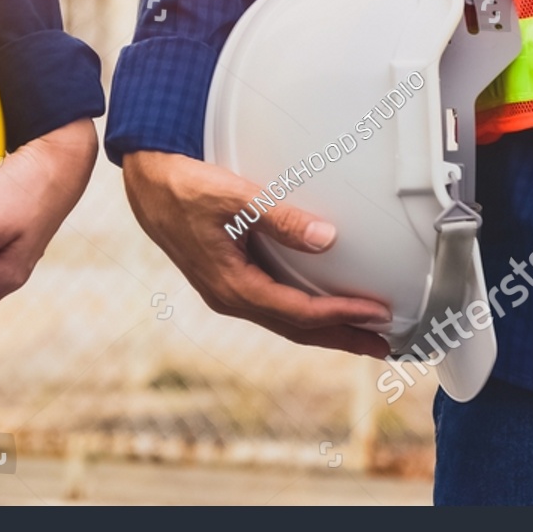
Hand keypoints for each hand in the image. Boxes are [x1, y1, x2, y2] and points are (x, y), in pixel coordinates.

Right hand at [122, 150, 389, 355]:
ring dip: (327, 330)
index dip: (341, 315)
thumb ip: (281, 218)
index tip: (377, 314)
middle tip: (385, 347)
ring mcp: (229, 292)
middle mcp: (231, 297)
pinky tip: (322, 309)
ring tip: (363, 335)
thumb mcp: (234, 198)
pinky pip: (275, 307)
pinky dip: (305, 314)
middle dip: (343, 338)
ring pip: (286, 321)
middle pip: (297, 329)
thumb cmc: (185, 188)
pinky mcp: (230, 279)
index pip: (299, 311)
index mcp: (233, 285)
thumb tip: (328, 239)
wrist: (147, 184)